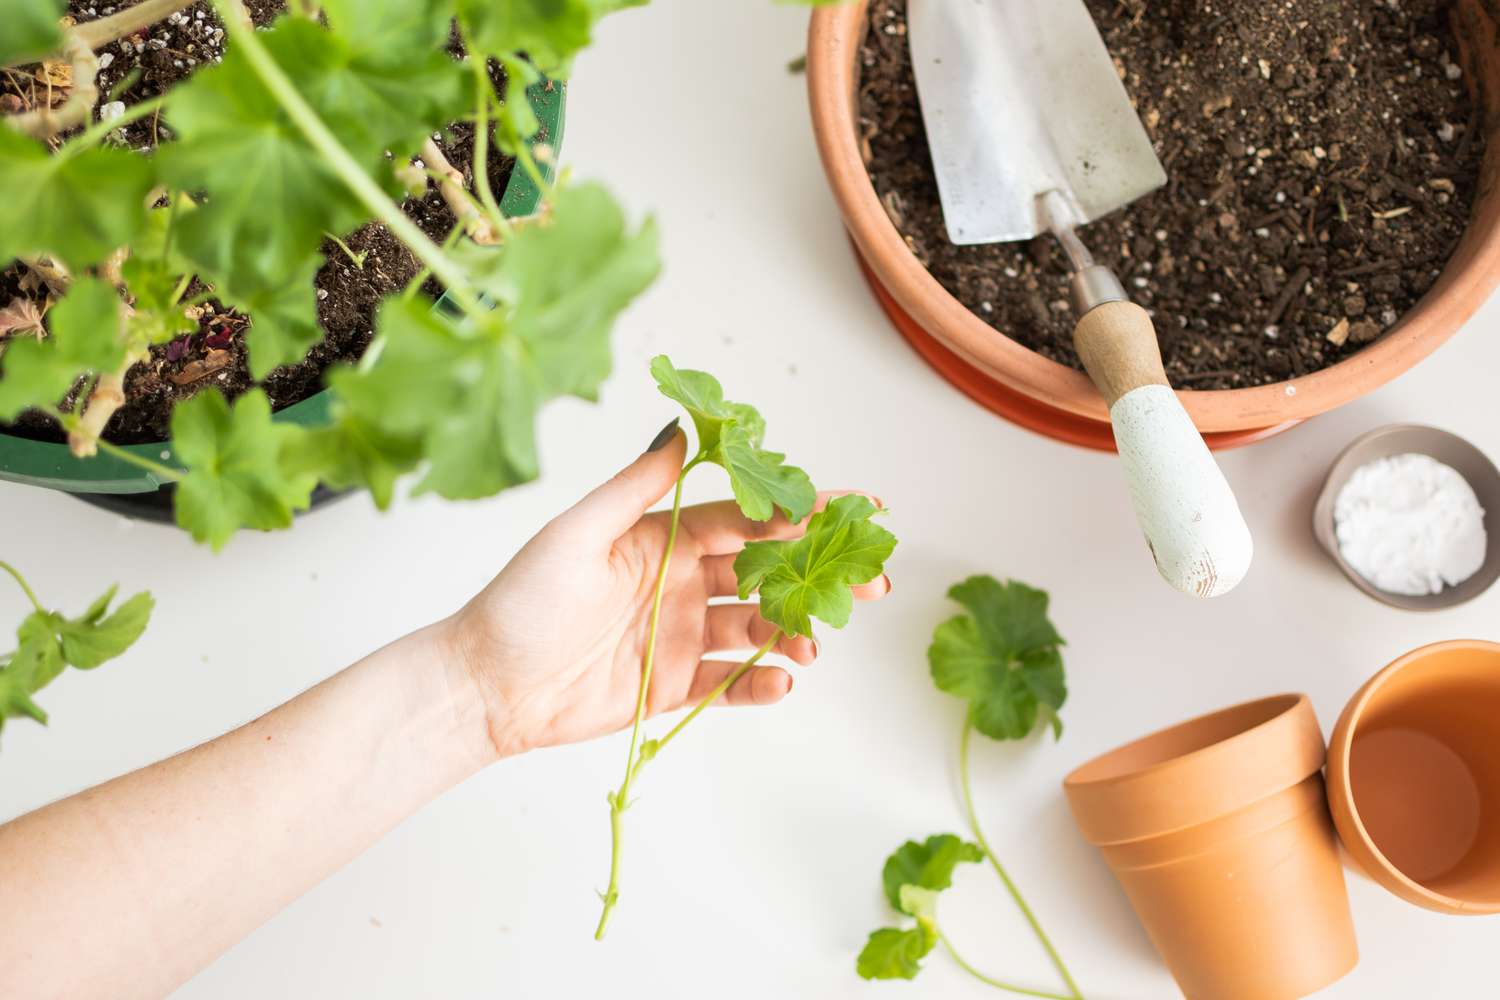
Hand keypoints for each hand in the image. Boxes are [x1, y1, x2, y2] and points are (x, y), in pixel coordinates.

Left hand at [440, 423, 890, 758]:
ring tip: (816, 638)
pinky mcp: (672, 688)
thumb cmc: (521, 602)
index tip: (848, 507)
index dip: (796, 513)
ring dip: (794, 629)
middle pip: (767, 573)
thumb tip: (683, 429)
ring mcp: (680, 637)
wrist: (484, 685)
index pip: (744, 520)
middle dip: (820, 573)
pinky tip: (784, 679)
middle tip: (875, 579)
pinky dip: (760, 683)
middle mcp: (681, 584)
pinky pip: (729, 683)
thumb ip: (637, 487)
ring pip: (757, 627)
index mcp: (663, 540)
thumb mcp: (577, 533)